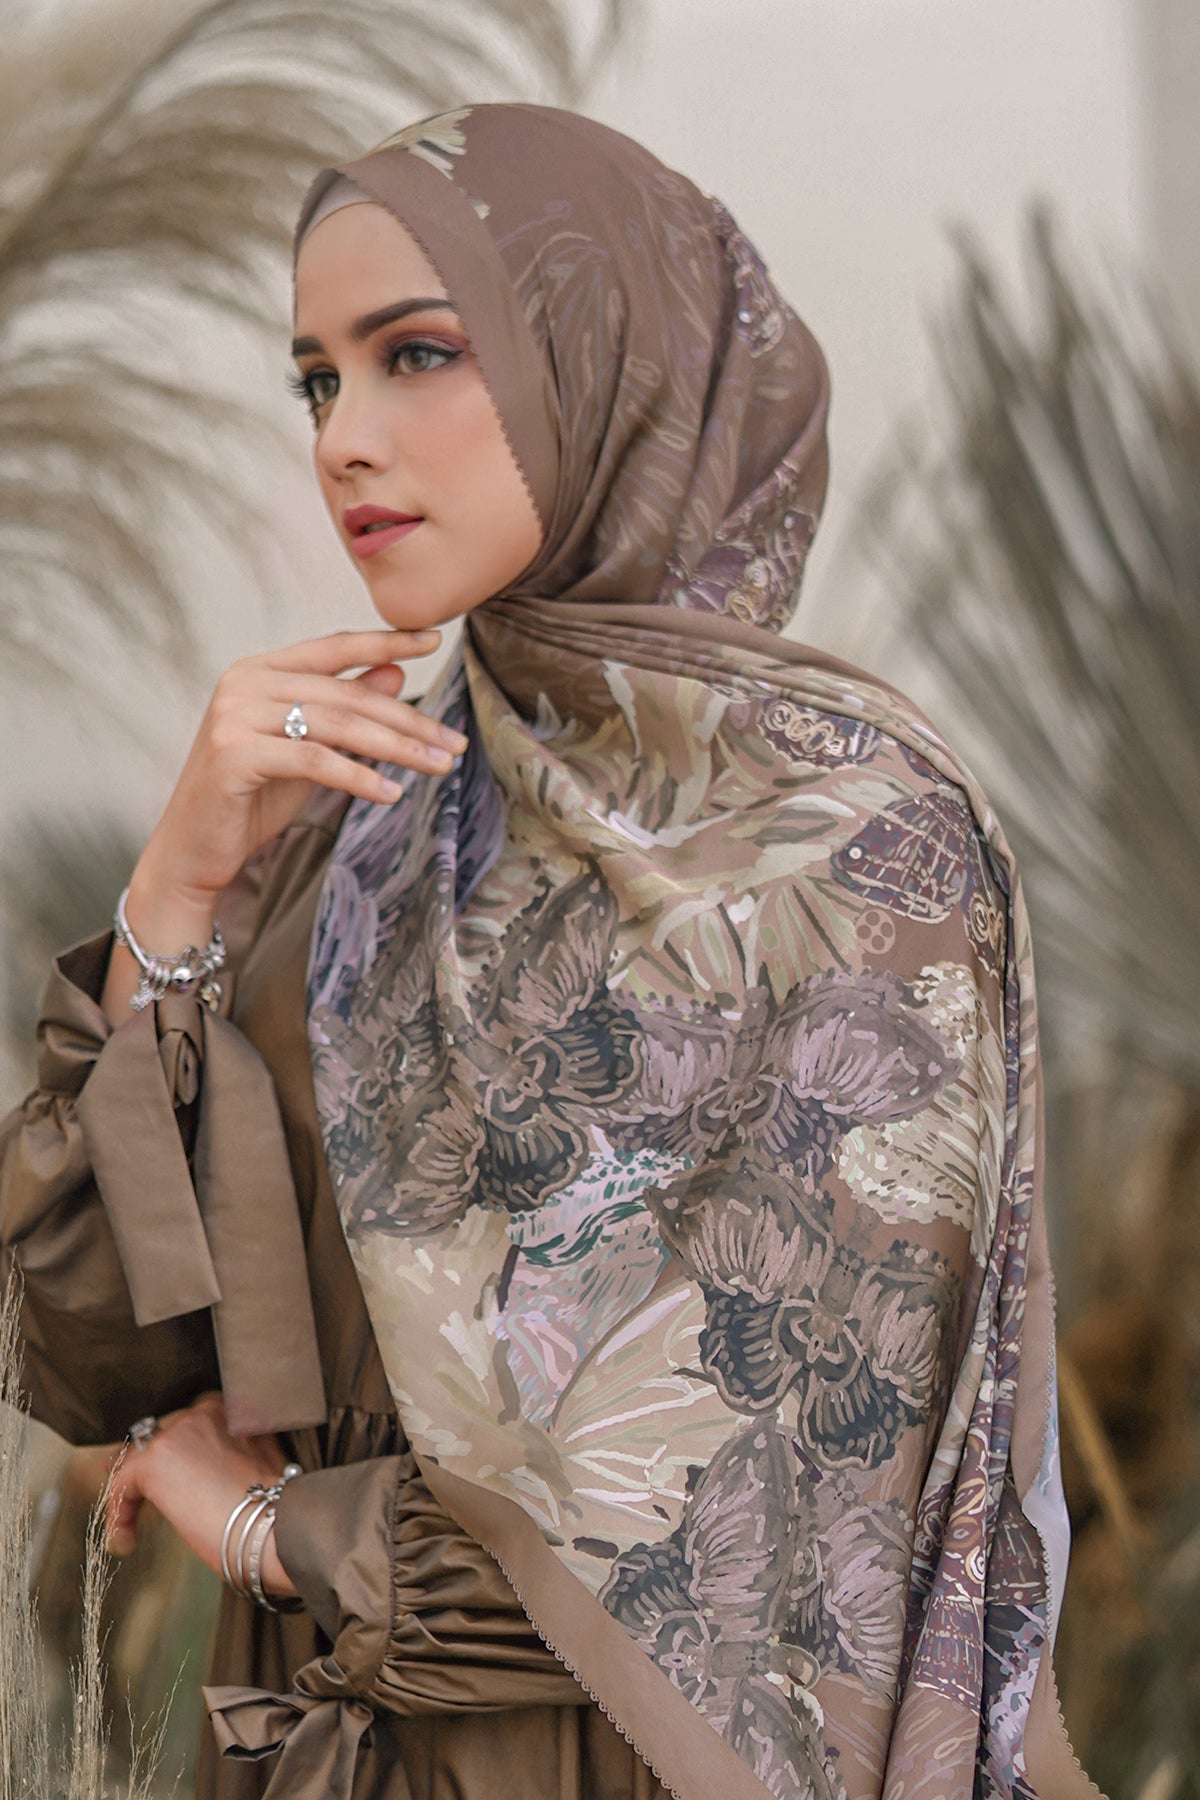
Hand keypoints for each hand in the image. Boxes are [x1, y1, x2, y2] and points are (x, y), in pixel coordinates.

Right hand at [102, 627, 466, 1020]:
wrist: (192, 852)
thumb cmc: (250, 801)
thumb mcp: (308, 749)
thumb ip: (344, 711)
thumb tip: (396, 674)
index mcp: (260, 670)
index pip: (334, 647)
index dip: (386, 642)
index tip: (434, 640)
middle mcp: (244, 681)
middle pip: (347, 694)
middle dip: (409, 720)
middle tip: (454, 742)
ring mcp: (235, 714)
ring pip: (338, 725)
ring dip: (397, 748)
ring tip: (439, 766)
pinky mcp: (235, 753)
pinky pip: (315, 760)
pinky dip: (359, 777)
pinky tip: (391, 793)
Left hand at [106, 1392, 298, 1599]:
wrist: (278, 1527)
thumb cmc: (277, 1510)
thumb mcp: (258, 1467)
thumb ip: (230, 1456)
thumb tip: (199, 1477)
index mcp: (233, 1409)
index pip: (188, 1422)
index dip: (172, 1449)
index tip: (163, 1477)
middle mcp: (205, 1410)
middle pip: (158, 1433)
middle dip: (145, 1465)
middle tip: (132, 1496)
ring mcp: (179, 1431)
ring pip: (136, 1457)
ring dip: (130, 1492)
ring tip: (127, 1527)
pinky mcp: (157, 1459)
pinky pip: (121, 1483)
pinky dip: (118, 1514)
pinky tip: (126, 1541)